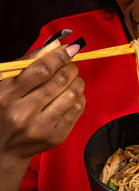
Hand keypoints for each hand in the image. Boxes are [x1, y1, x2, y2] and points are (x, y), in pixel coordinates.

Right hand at [0, 42, 85, 164]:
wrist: (3, 146)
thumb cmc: (6, 106)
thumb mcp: (9, 81)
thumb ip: (31, 60)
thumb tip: (58, 44)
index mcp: (7, 95)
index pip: (42, 70)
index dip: (60, 56)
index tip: (70, 49)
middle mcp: (22, 113)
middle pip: (60, 80)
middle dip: (71, 67)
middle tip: (70, 65)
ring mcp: (40, 127)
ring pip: (73, 94)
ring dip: (77, 81)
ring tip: (71, 79)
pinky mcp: (55, 137)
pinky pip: (78, 109)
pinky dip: (79, 97)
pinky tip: (70, 95)